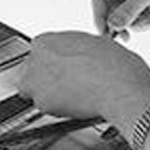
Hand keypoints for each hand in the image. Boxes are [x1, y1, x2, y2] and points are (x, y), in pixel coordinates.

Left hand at [18, 30, 148, 119]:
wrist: (120, 88)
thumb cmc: (115, 66)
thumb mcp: (94, 43)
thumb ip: (75, 48)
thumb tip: (76, 55)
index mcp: (47, 41)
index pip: (38, 52)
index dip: (52, 62)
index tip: (62, 68)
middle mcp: (36, 59)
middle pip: (29, 71)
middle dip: (43, 78)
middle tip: (63, 84)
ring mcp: (37, 82)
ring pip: (33, 91)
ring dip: (47, 94)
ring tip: (71, 96)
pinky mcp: (42, 103)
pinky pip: (44, 108)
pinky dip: (57, 108)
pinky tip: (75, 105)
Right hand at [92, 0, 149, 35]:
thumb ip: (128, 10)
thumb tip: (113, 26)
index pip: (100, 1)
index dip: (100, 19)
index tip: (104, 35)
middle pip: (112, 13)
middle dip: (123, 24)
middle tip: (126, 37)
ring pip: (127, 20)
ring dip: (141, 22)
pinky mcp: (147, 4)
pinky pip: (141, 20)